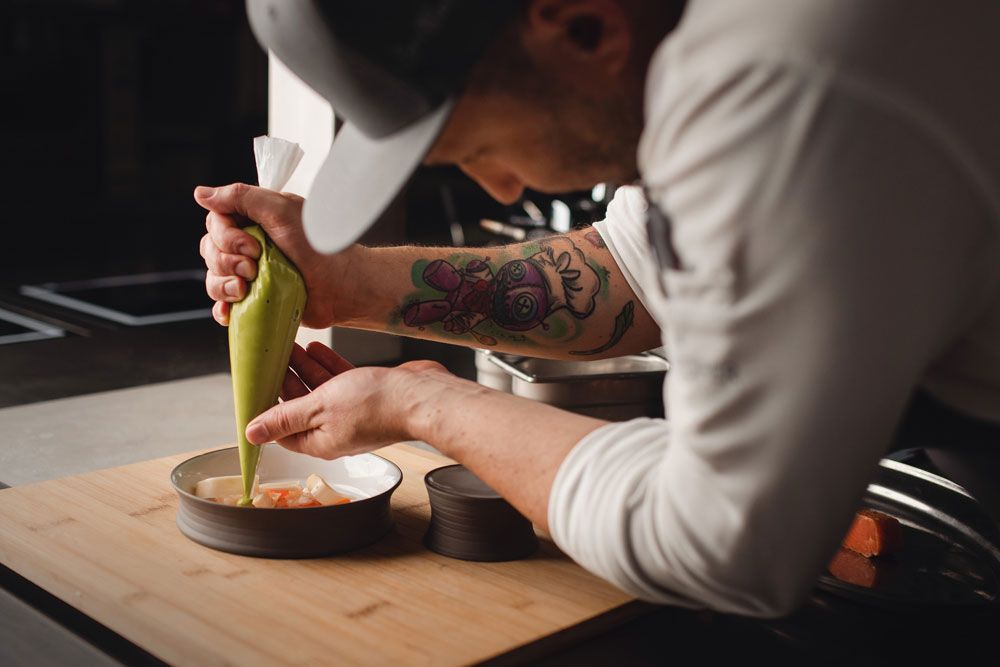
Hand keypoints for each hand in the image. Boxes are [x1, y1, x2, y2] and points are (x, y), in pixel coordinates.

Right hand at [194, 183, 357, 327]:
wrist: (342, 287)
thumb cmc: (321, 248)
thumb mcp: (282, 211)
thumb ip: (242, 197)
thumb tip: (201, 194)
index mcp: (255, 219)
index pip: (215, 221)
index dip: (225, 236)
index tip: (253, 246)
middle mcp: (249, 244)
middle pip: (210, 250)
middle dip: (228, 261)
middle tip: (255, 265)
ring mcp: (251, 273)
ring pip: (213, 277)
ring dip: (224, 284)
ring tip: (248, 288)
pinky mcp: (255, 298)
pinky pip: (224, 304)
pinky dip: (223, 308)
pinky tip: (231, 310)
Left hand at [245, 341, 451, 458]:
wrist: (421, 396)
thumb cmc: (375, 405)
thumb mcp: (319, 408)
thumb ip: (285, 418)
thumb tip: (251, 434)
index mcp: (320, 442)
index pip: (284, 431)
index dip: (267, 410)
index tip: (256, 387)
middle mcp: (336, 431)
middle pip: (301, 407)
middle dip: (286, 382)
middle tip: (271, 360)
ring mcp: (354, 413)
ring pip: (321, 391)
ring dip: (305, 370)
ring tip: (291, 348)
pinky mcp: (369, 396)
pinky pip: (341, 381)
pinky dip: (328, 365)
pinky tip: (318, 349)